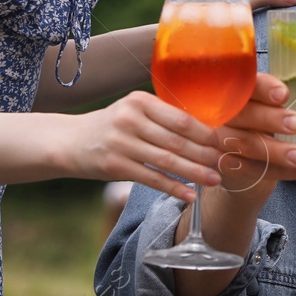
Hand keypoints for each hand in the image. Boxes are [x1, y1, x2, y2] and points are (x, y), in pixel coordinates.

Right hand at [65, 90, 223, 202]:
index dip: (206, 132)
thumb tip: (206, 129)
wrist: (70, 141)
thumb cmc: (112, 125)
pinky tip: (190, 195)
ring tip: (215, 179)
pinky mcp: (115, 166)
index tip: (224, 141)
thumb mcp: (133, 110)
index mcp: (140, 101)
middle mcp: (130, 120)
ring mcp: (121, 143)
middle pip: (177, 140)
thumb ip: (162, 116)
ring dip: (194, 172)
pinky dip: (173, 187)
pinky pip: (152, 179)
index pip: (181, 118)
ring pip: (167, 160)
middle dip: (205, 154)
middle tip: (226, 163)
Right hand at [210, 74, 295, 204]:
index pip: (247, 82)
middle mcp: (226, 112)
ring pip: (247, 145)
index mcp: (242, 90)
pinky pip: (250, 169)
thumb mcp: (290, 113)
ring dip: (277, 152)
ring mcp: (220, 140)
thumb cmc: (271, 126)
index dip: (264, 88)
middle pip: (244, 114)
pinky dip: (279, 172)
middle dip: (271, 119)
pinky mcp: (225, 165)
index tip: (285, 94)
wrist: (244, 163)